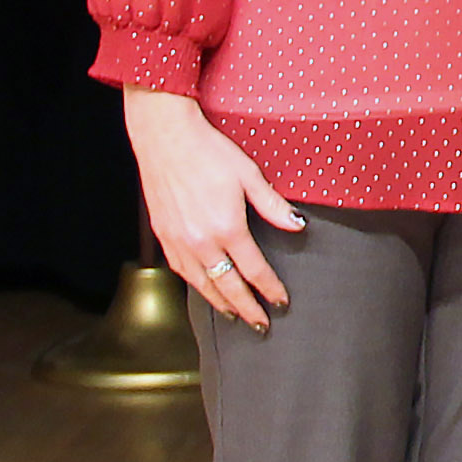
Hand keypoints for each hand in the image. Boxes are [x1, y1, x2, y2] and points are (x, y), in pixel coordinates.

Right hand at [123, 88, 302, 331]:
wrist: (165, 137)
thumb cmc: (209, 151)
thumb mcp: (249, 175)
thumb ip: (273, 206)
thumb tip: (297, 225)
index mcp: (227, 228)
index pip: (255, 271)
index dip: (270, 289)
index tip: (281, 302)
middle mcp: (201, 241)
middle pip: (228, 286)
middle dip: (247, 308)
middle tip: (261, 325)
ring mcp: (179, 240)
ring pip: (202, 284)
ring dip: (220, 302)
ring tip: (235, 314)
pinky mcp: (163, 235)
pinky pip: (181, 270)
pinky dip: (196, 285)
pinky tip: (204, 288)